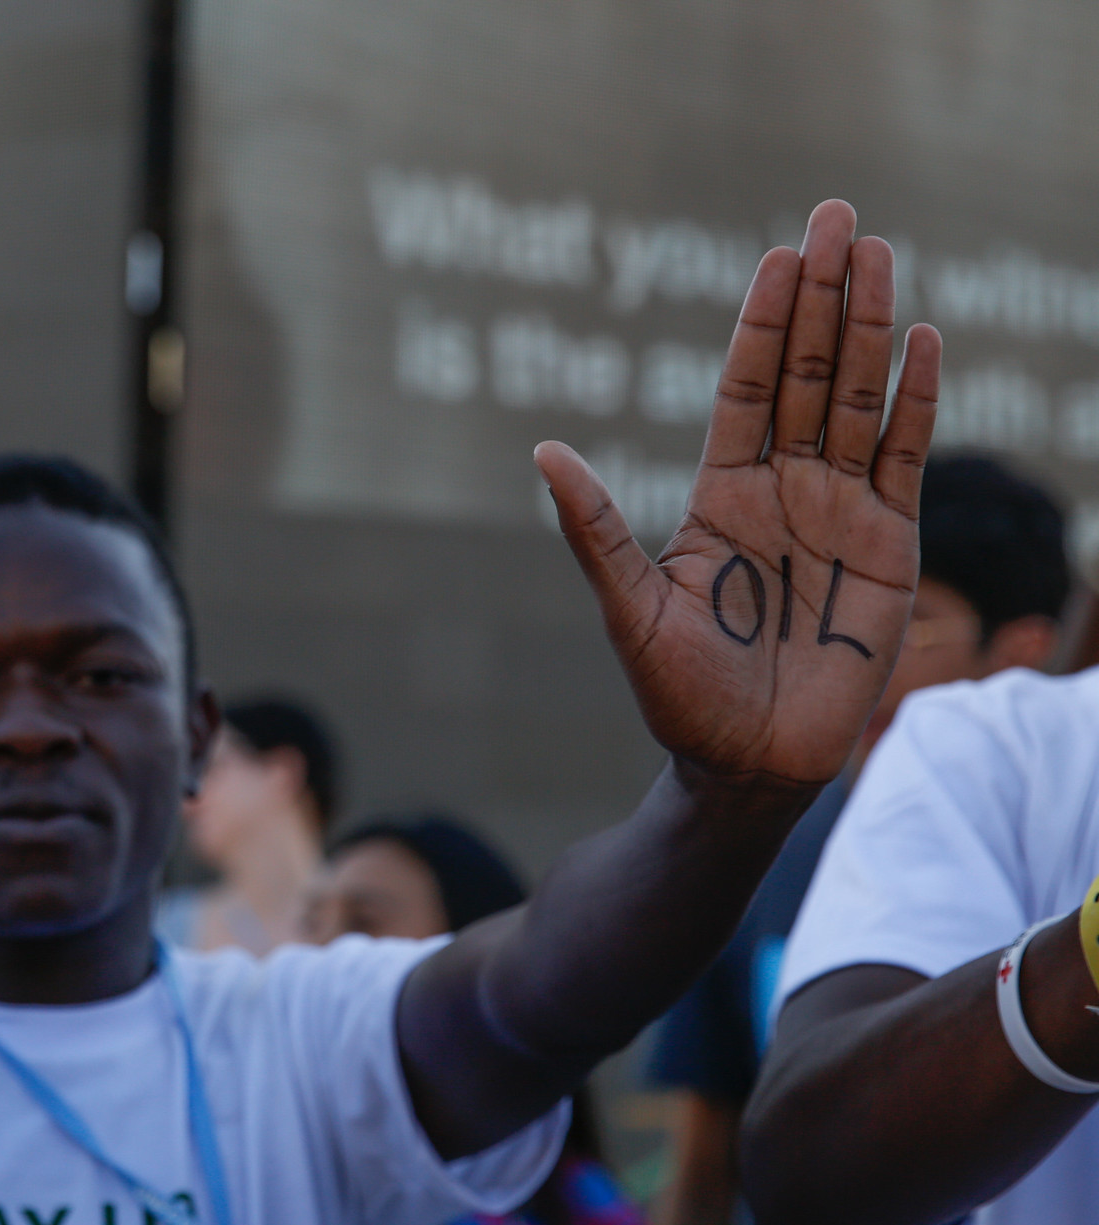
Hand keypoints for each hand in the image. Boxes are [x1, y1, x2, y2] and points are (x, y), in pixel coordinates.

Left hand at [540, 200, 940, 786]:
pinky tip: (926, 342)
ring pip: (862, 401)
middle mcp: (785, 489)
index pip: (748, 389)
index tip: (778, 258)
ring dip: (872, 328)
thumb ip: (595, 531)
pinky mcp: (892, 548)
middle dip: (823, 297)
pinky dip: (921, 403)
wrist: (746, 766)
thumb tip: (542, 454)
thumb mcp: (630, 608)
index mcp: (721, 493)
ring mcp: (843, 512)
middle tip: (836, 215)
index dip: (765, 324)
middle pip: (812, 374)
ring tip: (878, 252)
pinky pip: (908, 460)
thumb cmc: (679, 696)